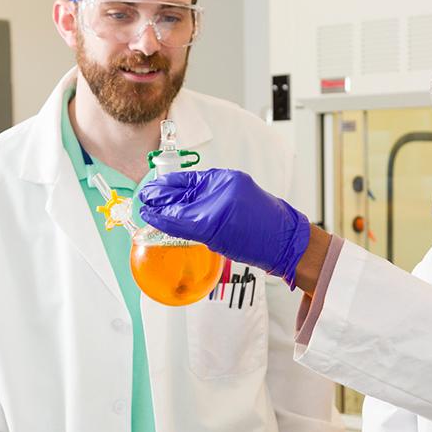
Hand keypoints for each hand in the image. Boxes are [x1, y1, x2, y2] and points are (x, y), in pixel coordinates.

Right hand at [139, 169, 310, 286]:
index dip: (160, 193)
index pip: (182, 183)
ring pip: (193, 203)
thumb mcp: (212, 226)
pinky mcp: (233, 216)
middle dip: (164, 200)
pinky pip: (204, 213)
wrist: (288, 249)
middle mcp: (225, 188)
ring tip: (155, 217)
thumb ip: (181, 219)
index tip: (144, 200)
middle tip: (144, 208)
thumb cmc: (259, 233)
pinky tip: (178, 225)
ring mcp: (230, 201)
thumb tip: (156, 215)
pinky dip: (188, 218)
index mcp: (221, 182)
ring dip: (174, 210)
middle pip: (185, 192)